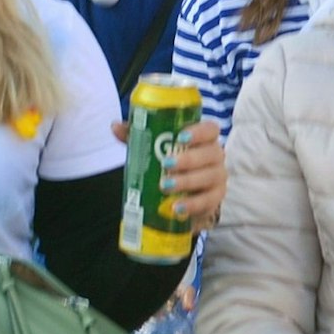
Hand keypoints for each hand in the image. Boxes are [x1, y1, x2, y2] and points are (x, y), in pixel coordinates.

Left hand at [110, 118, 224, 229]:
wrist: (180, 195)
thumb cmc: (168, 163)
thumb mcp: (151, 149)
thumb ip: (136, 136)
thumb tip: (115, 126)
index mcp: (203, 139)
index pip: (210, 130)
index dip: (198, 132)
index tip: (180, 137)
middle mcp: (215, 156)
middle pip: (211, 154)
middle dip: (188, 159)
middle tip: (166, 164)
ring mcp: (217, 178)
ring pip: (209, 177)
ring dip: (187, 181)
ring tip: (165, 186)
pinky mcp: (215, 199)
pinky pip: (208, 201)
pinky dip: (192, 204)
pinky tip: (176, 207)